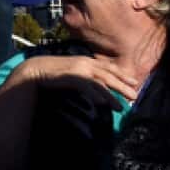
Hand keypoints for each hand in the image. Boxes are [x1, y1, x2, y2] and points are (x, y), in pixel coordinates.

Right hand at [13, 55, 140, 102]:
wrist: (35, 69)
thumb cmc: (53, 73)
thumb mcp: (74, 72)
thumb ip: (85, 77)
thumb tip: (96, 87)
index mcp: (88, 61)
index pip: (109, 68)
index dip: (123, 75)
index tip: (135, 83)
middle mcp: (86, 63)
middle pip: (109, 76)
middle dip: (123, 87)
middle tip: (135, 97)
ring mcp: (78, 70)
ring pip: (100, 83)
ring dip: (111, 96)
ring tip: (120, 108)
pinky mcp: (70, 77)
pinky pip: (86, 87)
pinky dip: (94, 94)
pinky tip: (101, 103)